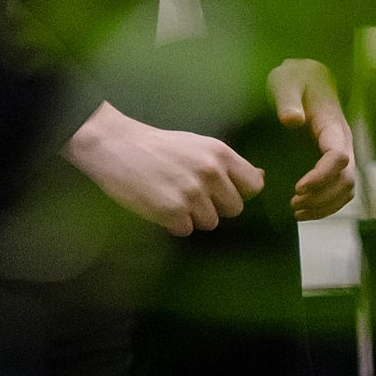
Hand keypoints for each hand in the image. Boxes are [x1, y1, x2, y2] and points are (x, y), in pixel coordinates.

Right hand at [64, 102, 263, 235]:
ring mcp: (192, 193)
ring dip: (192, 215)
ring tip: (170, 194)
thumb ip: (227, 164)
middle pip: (234, 209)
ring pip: (210, 222)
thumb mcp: (197, 145)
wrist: (115, 145)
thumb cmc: (157, 146)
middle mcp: (210, 172)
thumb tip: (261, 177)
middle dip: (214, 206)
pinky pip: (185, 230)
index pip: (253, 186)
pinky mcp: (172, 211)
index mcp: (219, 153)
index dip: (238, 191)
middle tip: (188, 191)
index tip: (221, 189)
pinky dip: (172, 223)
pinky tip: (158, 203)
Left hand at [268, 57, 356, 219]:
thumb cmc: (295, 79)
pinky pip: (340, 189)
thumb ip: (288, 100)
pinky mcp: (334, 161)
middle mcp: (343, 141)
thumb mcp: (286, 82)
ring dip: (325, 206)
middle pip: (346, 179)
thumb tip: (292, 121)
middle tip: (294, 203)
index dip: (322, 177)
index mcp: (332, 124)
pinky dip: (326, 205)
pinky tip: (304, 209)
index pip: (338, 156)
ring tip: (296, 210)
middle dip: (322, 197)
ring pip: (347, 189)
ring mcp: (342, 152)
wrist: (307, 76)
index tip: (298, 188)